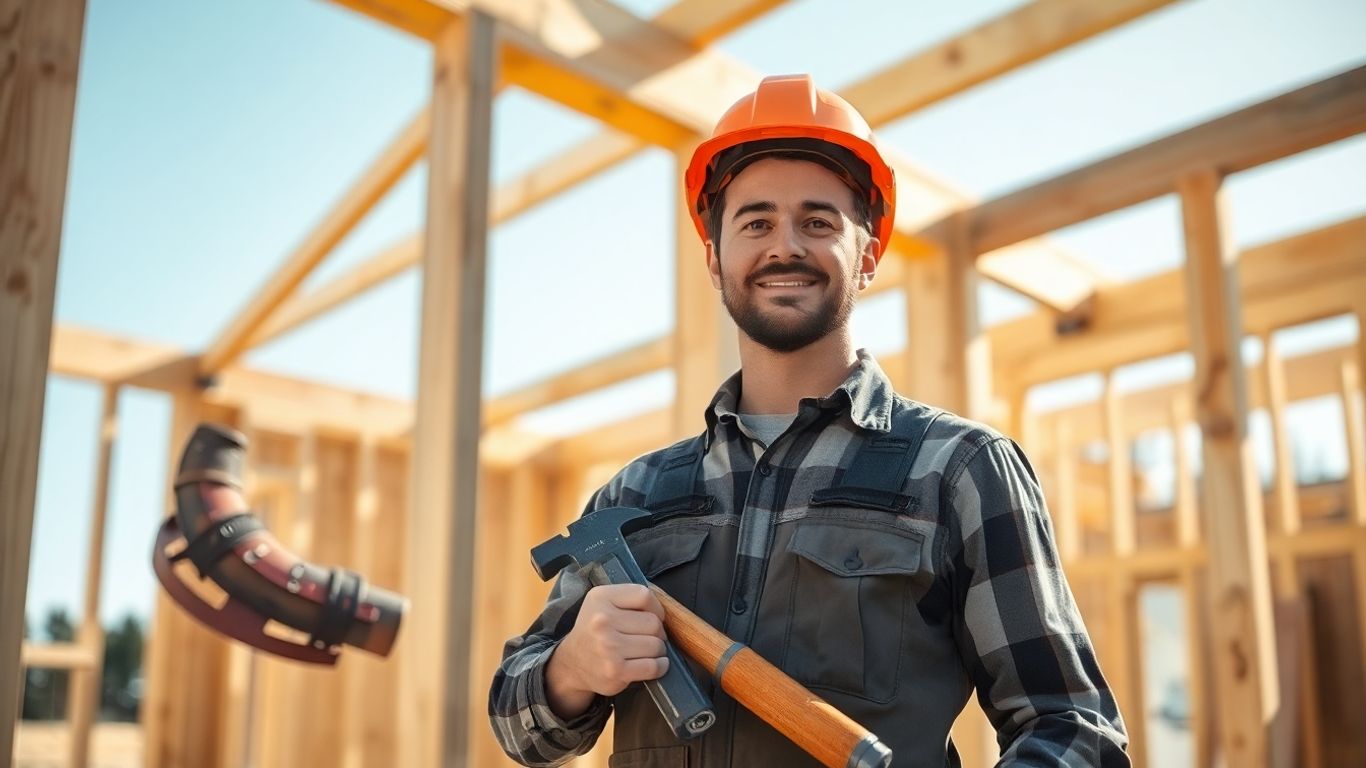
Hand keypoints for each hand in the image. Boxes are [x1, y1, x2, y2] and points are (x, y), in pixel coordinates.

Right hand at [545, 583, 668, 717]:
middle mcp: (602, 620)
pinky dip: (659, 667)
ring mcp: (609, 647)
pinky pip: (653, 666)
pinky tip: (652, 664)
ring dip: (658, 651)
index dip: (655, 608)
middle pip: (654, 623)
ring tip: (644, 651)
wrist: (572, 663)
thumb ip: (630, 599)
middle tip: (646, 638)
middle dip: (657, 633)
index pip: (644, 595)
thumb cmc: (595, 631)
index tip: (652, 617)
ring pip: (656, 645)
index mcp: (600, 598)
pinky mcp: (616, 670)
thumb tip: (664, 611)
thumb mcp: (603, 603)